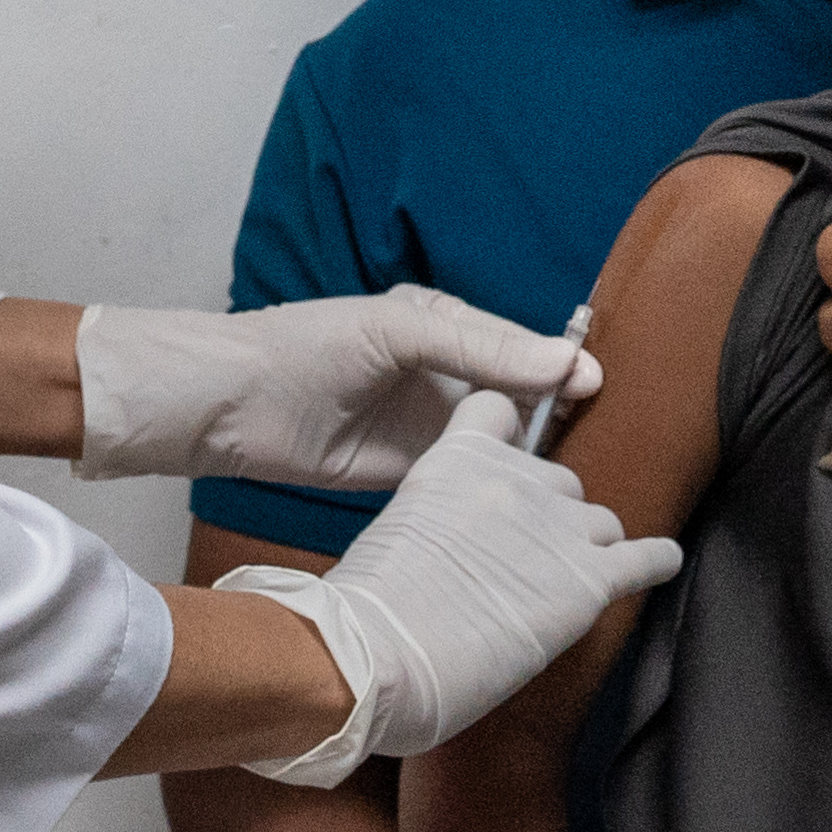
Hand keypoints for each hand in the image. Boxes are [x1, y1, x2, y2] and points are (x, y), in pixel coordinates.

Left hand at [75, 289, 603, 488]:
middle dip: (553, 417)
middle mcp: (444, 374)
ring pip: (499, 442)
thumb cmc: (307, 348)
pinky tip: (526, 507)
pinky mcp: (413, 472)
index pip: (520, 346)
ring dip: (529, 460)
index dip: (558, 368)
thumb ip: (482, 348)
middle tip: (598, 442)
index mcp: (445, 324)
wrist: (233, 407)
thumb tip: (566, 363)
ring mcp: (429, 426)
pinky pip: (468, 479)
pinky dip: (495, 489)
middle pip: (519, 397)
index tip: (597, 389)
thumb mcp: (399, 332)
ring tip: (572, 484)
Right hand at [237, 393, 679, 773]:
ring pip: (600, 522)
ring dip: (586, 547)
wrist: (375, 656)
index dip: (507, 441)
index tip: (506, 466)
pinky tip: (662, 562)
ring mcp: (558, 527)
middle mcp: (516, 479)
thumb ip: (439, 511)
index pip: (500, 409)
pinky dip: (656, 560)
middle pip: (558, 480)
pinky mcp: (588, 581)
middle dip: (548, 515)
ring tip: (564, 583)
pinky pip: (644, 559)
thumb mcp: (398, 525)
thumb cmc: (368, 610)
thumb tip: (461, 538)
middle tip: (522, 562)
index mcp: (459, 456)